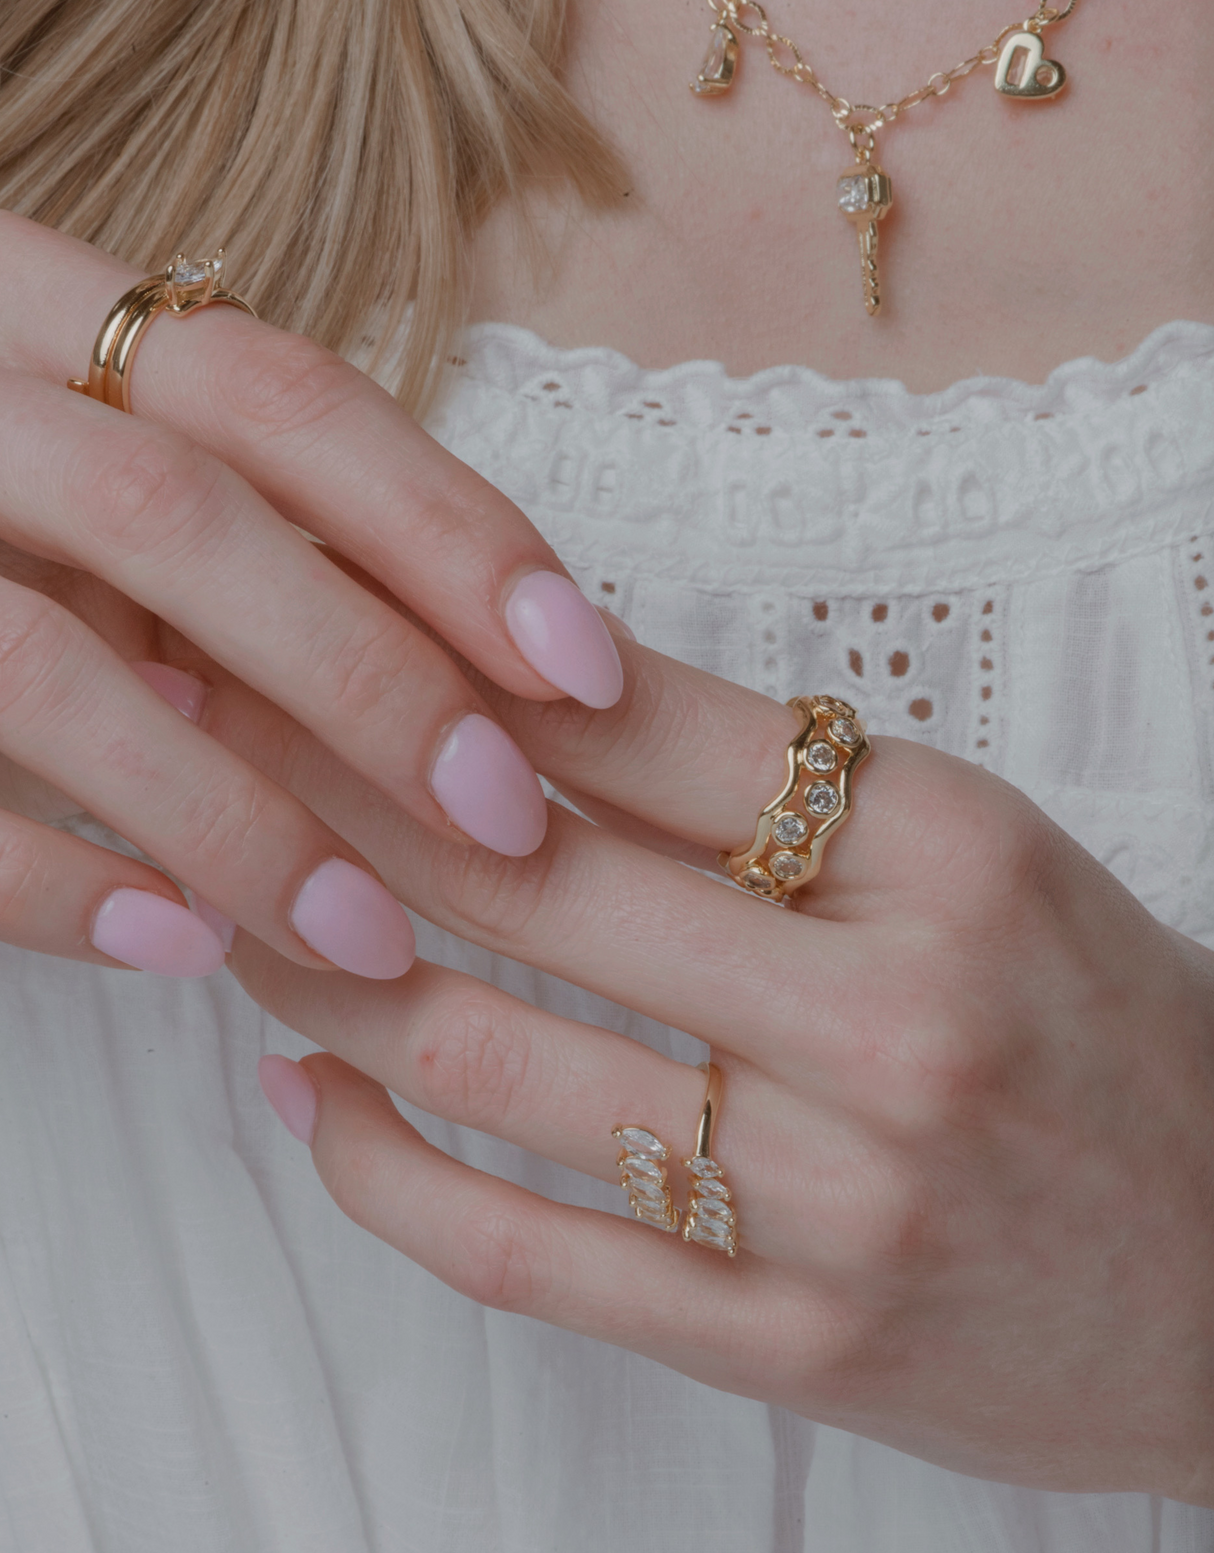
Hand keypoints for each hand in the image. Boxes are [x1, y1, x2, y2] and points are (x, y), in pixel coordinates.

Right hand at [0, 211, 622, 976]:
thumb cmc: (4, 527)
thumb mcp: (106, 484)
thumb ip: (249, 537)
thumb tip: (484, 668)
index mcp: (35, 316)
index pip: (279, 394)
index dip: (445, 528)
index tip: (584, 667)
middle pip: (177, 511)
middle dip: (365, 674)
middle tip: (509, 824)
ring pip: (46, 665)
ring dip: (234, 816)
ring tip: (370, 938)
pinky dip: (57, 881)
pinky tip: (181, 950)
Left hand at [194, 626, 1213, 1502]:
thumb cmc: (1092, 1027)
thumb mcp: (969, 851)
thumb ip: (761, 783)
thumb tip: (513, 695)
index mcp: (944, 849)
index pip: (629, 724)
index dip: (434, 670)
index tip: (309, 635)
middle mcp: (894, 1015)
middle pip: (529, 880)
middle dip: (332, 799)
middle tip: (207, 746)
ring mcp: (843, 1199)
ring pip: (497, 1062)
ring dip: (326, 974)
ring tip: (231, 913)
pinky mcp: (802, 1346)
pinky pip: (528, 1250)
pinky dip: (382, 1169)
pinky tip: (306, 1096)